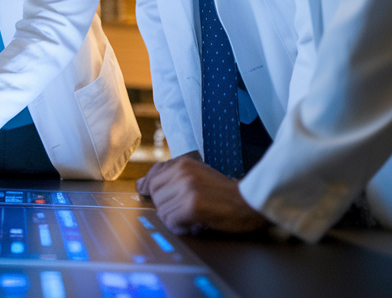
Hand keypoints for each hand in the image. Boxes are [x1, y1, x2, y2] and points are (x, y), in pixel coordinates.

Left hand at [138, 155, 267, 234]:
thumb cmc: (225, 192)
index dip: (154, 191)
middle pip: (155, 195)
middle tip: (186, 210)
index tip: (165, 199)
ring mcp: (187, 189)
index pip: (152, 177)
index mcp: (183, 163)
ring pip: (162, 210)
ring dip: (175, 218)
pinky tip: (194, 224)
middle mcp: (182, 173)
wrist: (251, 203)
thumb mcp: (198, 174)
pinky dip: (180, 227)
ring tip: (193, 216)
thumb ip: (171, 176)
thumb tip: (140, 185)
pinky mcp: (192, 206)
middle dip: (167, 206)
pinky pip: (171, 221)